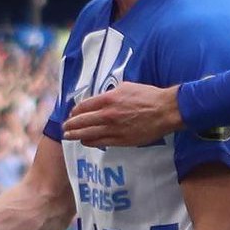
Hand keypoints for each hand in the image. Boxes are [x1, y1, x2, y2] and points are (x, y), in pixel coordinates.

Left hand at [63, 82, 182, 146]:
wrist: (165, 111)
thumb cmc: (148, 96)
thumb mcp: (127, 87)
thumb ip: (111, 93)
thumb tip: (102, 98)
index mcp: (108, 99)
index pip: (84, 106)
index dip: (75, 111)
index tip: (72, 113)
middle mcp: (108, 114)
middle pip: (82, 121)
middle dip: (71, 124)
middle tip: (64, 127)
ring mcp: (114, 129)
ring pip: (88, 134)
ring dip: (76, 135)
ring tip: (68, 136)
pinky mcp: (121, 140)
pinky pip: (100, 142)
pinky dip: (90, 142)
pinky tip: (85, 142)